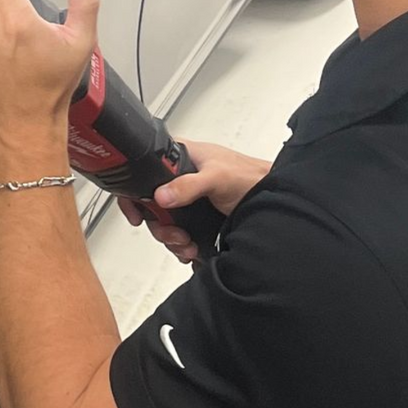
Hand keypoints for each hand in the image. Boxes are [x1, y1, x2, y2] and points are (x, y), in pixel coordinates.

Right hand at [118, 139, 270, 261]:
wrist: (273, 197)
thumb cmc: (248, 177)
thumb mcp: (216, 177)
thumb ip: (188, 184)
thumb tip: (161, 195)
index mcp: (178, 158)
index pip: (143, 174)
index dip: (133, 195)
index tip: (137, 215)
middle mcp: (179, 179)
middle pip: (152, 206)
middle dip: (160, 226)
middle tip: (175, 235)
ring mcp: (188, 200)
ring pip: (165, 223)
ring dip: (172, 239)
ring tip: (187, 245)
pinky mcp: (197, 218)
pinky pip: (180, 233)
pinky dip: (182, 245)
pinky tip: (192, 249)